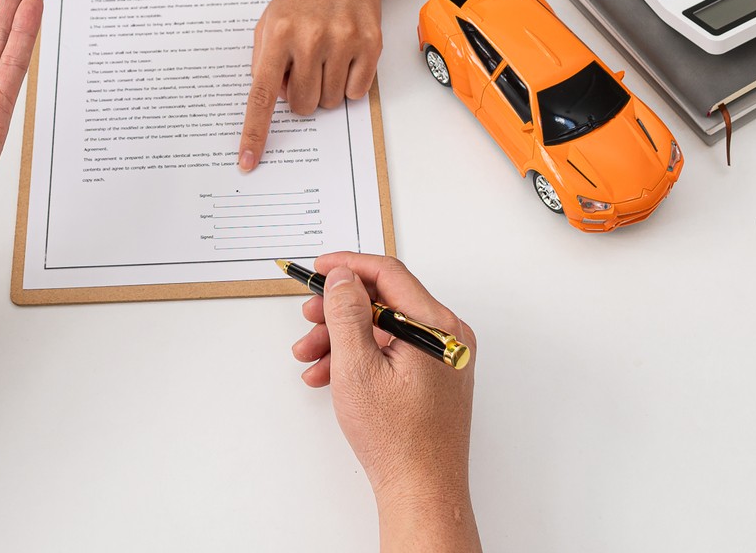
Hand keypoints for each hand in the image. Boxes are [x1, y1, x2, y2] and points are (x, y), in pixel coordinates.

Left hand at [239, 0, 414, 170]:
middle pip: (301, 105)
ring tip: (326, 56)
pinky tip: (346, 55)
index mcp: (278, 33)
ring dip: (325, 89)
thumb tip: (274, 100)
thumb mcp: (269, 21)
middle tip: (305, 68)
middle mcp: (310, 38)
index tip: (247, 161)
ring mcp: (343, 41)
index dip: (255, 132)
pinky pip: (355, 93)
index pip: (262, 94)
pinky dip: (349, 83)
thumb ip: (264, 62)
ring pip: (329, 103)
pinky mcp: (371, 45)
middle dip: (300, 96)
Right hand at [292, 252, 480, 551]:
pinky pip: (391, 351)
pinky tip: (329, 374)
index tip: (320, 268)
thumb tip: (343, 278)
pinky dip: (359, 358)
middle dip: (339, 310)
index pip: (389, 273)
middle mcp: (446, 336)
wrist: (421, 489)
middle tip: (309, 317)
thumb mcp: (357, 368)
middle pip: (384, 301)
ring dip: (342, 337)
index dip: (349, 266)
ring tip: (310, 356)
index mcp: (436, 326)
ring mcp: (441, 357)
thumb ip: (347, 313)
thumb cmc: (399, 440)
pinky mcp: (433, 376)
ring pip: (383, 329)